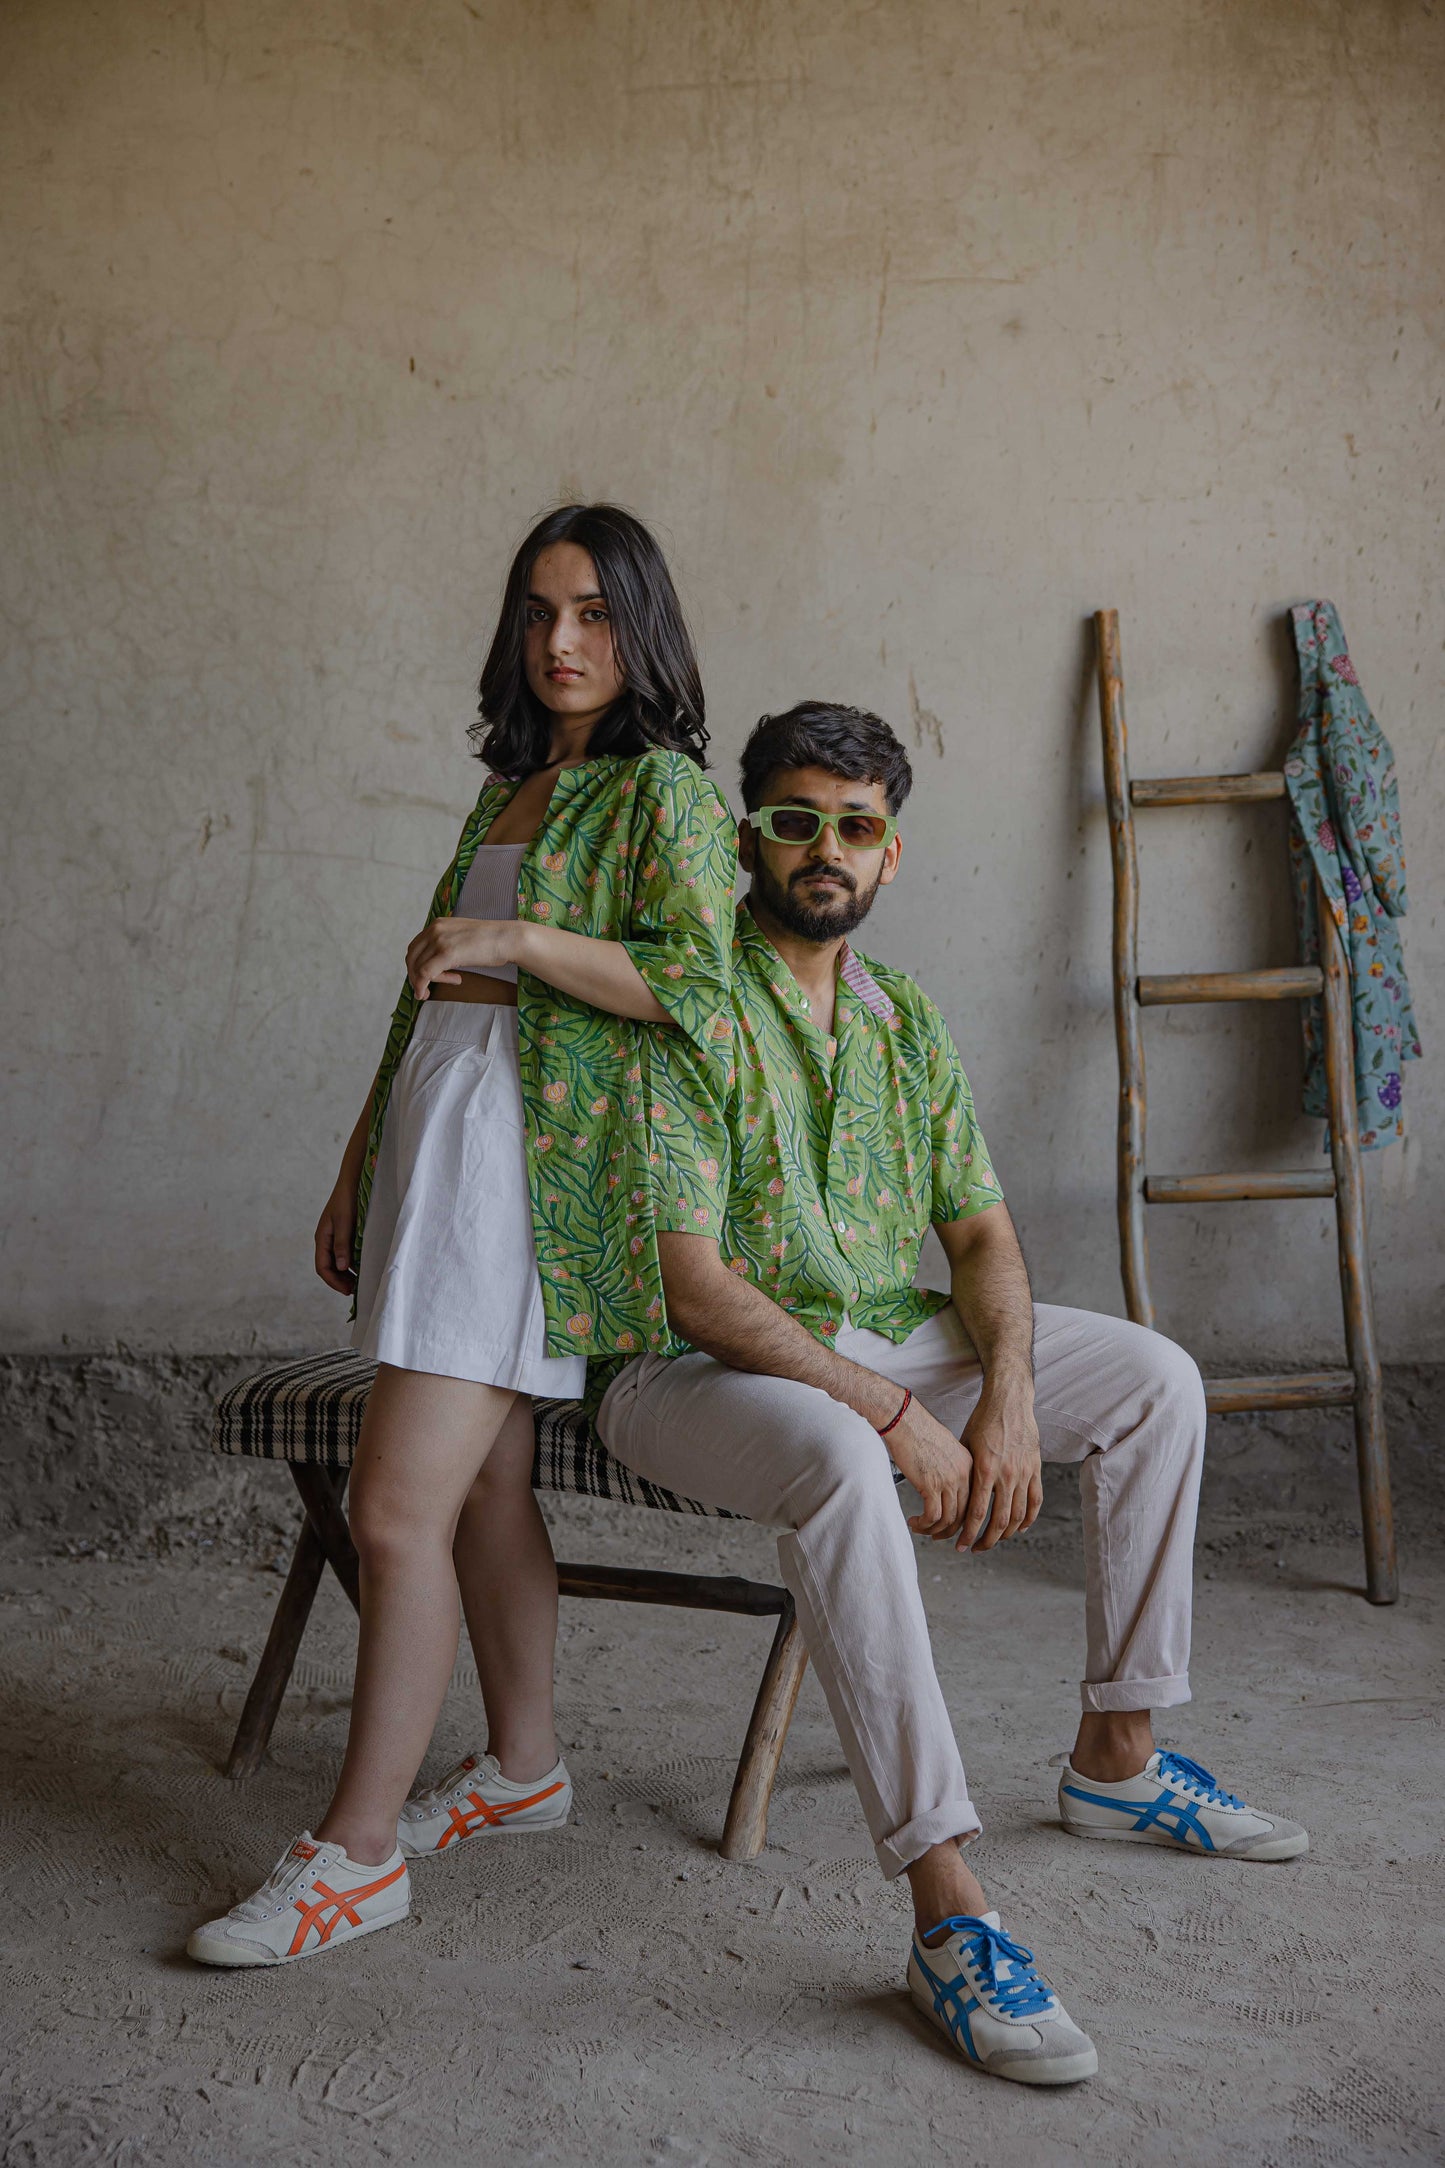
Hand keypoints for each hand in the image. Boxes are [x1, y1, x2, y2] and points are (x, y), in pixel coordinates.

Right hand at [314, 1164, 359, 1294]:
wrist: (353, 1181)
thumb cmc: (347, 1200)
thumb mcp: (345, 1222)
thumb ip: (342, 1244)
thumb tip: (340, 1267)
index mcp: (322, 1238)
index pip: (322, 1267)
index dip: (333, 1281)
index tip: (347, 1290)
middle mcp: (326, 1240)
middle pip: (329, 1268)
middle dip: (340, 1281)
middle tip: (355, 1291)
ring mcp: (335, 1237)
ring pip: (337, 1262)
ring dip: (346, 1274)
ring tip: (359, 1283)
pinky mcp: (344, 1234)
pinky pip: (345, 1254)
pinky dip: (351, 1264)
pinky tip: (362, 1268)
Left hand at [405, 916, 518, 998]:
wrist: (507, 938)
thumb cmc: (491, 942)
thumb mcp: (461, 939)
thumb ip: (446, 946)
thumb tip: (437, 965)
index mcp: (438, 924)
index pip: (415, 947)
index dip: (416, 966)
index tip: (426, 979)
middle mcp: (435, 929)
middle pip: (412, 957)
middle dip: (415, 976)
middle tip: (424, 989)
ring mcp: (440, 940)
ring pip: (418, 967)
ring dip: (422, 983)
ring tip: (436, 990)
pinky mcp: (447, 953)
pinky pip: (425, 973)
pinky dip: (421, 986)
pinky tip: (426, 994)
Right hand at [886, 1398, 977, 1540]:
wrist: (905, 1421)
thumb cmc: (919, 1432)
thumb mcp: (945, 1450)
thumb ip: (952, 1469)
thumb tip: (945, 1491)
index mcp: (969, 1466)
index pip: (973, 1501)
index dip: (963, 1519)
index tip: (951, 1526)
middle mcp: (963, 1475)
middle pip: (964, 1515)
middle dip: (950, 1531)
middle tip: (936, 1536)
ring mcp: (948, 1481)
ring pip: (948, 1519)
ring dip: (934, 1530)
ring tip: (921, 1528)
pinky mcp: (931, 1485)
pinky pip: (933, 1516)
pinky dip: (924, 1524)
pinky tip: (914, 1522)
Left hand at [955, 1372, 1041, 1550]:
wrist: (1009, 1401)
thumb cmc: (982, 1421)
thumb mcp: (965, 1446)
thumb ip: (964, 1473)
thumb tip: (954, 1499)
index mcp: (985, 1469)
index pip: (977, 1513)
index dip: (968, 1534)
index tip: (961, 1545)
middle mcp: (1007, 1474)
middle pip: (999, 1521)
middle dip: (986, 1541)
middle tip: (975, 1548)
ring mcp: (1024, 1473)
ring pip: (1018, 1515)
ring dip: (1006, 1534)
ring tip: (994, 1540)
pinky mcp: (1036, 1469)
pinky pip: (1035, 1501)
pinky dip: (1029, 1518)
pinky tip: (1020, 1528)